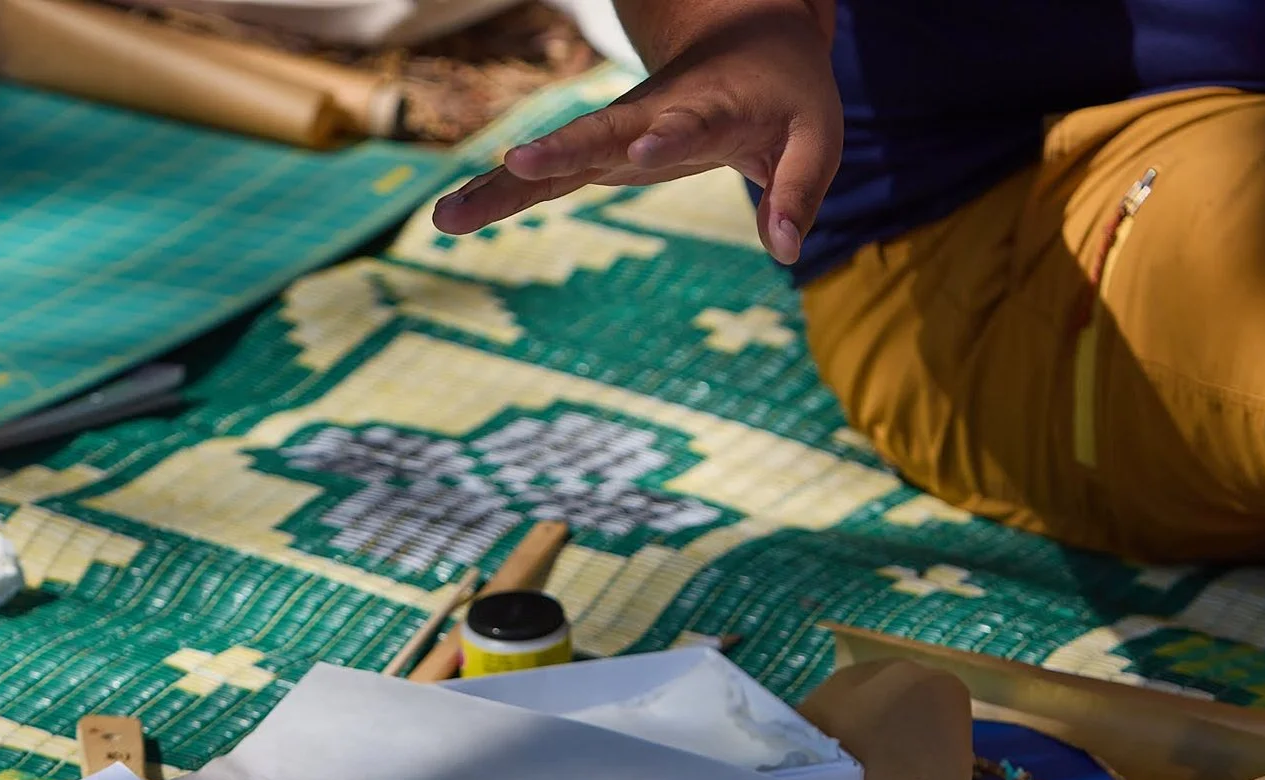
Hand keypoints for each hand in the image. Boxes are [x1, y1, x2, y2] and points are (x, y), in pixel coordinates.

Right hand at [430, 1, 840, 265]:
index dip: (667, 137)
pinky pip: (543, 180)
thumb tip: (785, 251)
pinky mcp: (596, 158)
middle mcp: (650, 117)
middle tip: (515, 163)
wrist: (744, 44)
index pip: (686, 122)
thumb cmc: (785, 95)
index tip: (640, 150)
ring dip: (502, 185)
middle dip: (558, 151)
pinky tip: (449, 219)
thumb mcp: (815, 137)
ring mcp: (615, 137)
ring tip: (448, 215)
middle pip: (598, 135)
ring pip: (554, 160)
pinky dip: (499, 196)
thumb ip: (800, 190)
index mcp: (709, 107)